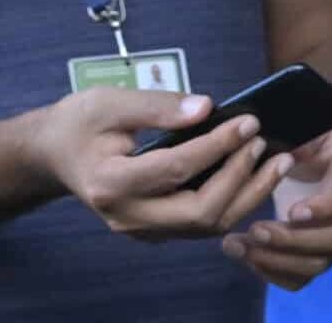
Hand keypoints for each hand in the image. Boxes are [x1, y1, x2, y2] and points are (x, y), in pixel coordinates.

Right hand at [29, 86, 292, 242]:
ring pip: (207, 226)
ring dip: (247, 195)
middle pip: (199, 213)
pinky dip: (234, 201)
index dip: (217, 146)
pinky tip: (255, 174)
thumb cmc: (80, 123)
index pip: (176, 170)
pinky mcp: (155, 230)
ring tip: (276, 161)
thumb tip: (208, 107)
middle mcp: (127, 216)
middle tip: (266, 143)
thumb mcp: (110, 102)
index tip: (248, 122)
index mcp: (110, 184)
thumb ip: (158, 105)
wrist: (55, 154)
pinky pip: (202, 224)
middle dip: (241, 178)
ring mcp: (141, 230)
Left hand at [224, 123, 331, 289]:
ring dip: (276, 260)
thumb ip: (298, 132)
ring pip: (317, 264)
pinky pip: (300, 278)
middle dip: (294, 240)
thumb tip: (267, 137)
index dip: (327, 208)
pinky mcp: (314, 254)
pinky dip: (271, 273)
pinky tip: (244, 256)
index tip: (293, 211)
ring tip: (236, 245)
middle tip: (254, 230)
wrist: (315, 152)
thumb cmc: (309, 134)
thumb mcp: (308, 123)